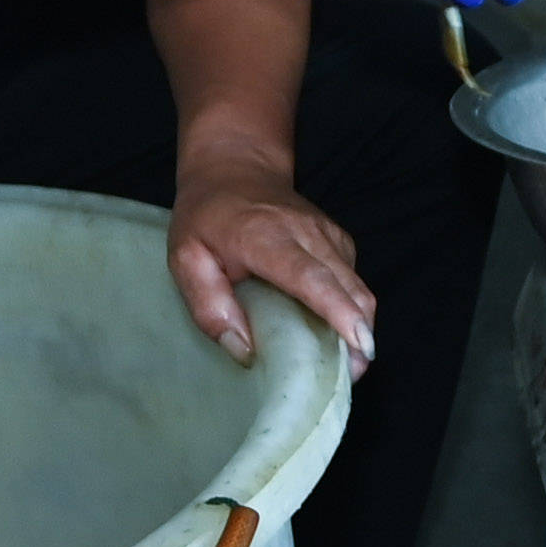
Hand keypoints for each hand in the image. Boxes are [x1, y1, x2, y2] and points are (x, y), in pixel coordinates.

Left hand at [169, 143, 377, 369]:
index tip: (360, 344)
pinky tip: (334, 331)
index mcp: (265, 236)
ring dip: (358, 327)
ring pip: (358, 288)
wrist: (235, 170)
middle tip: (350, 376)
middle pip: (348, 287)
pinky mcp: (339, 241)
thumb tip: (244, 350)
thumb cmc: (206, 219)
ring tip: (345, 364)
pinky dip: (351, 310)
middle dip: (359, 334)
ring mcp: (329, 234)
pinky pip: (354, 282)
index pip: (311, 277)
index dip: (338, 312)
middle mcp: (306, 231)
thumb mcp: (185, 259)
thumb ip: (209, 305)